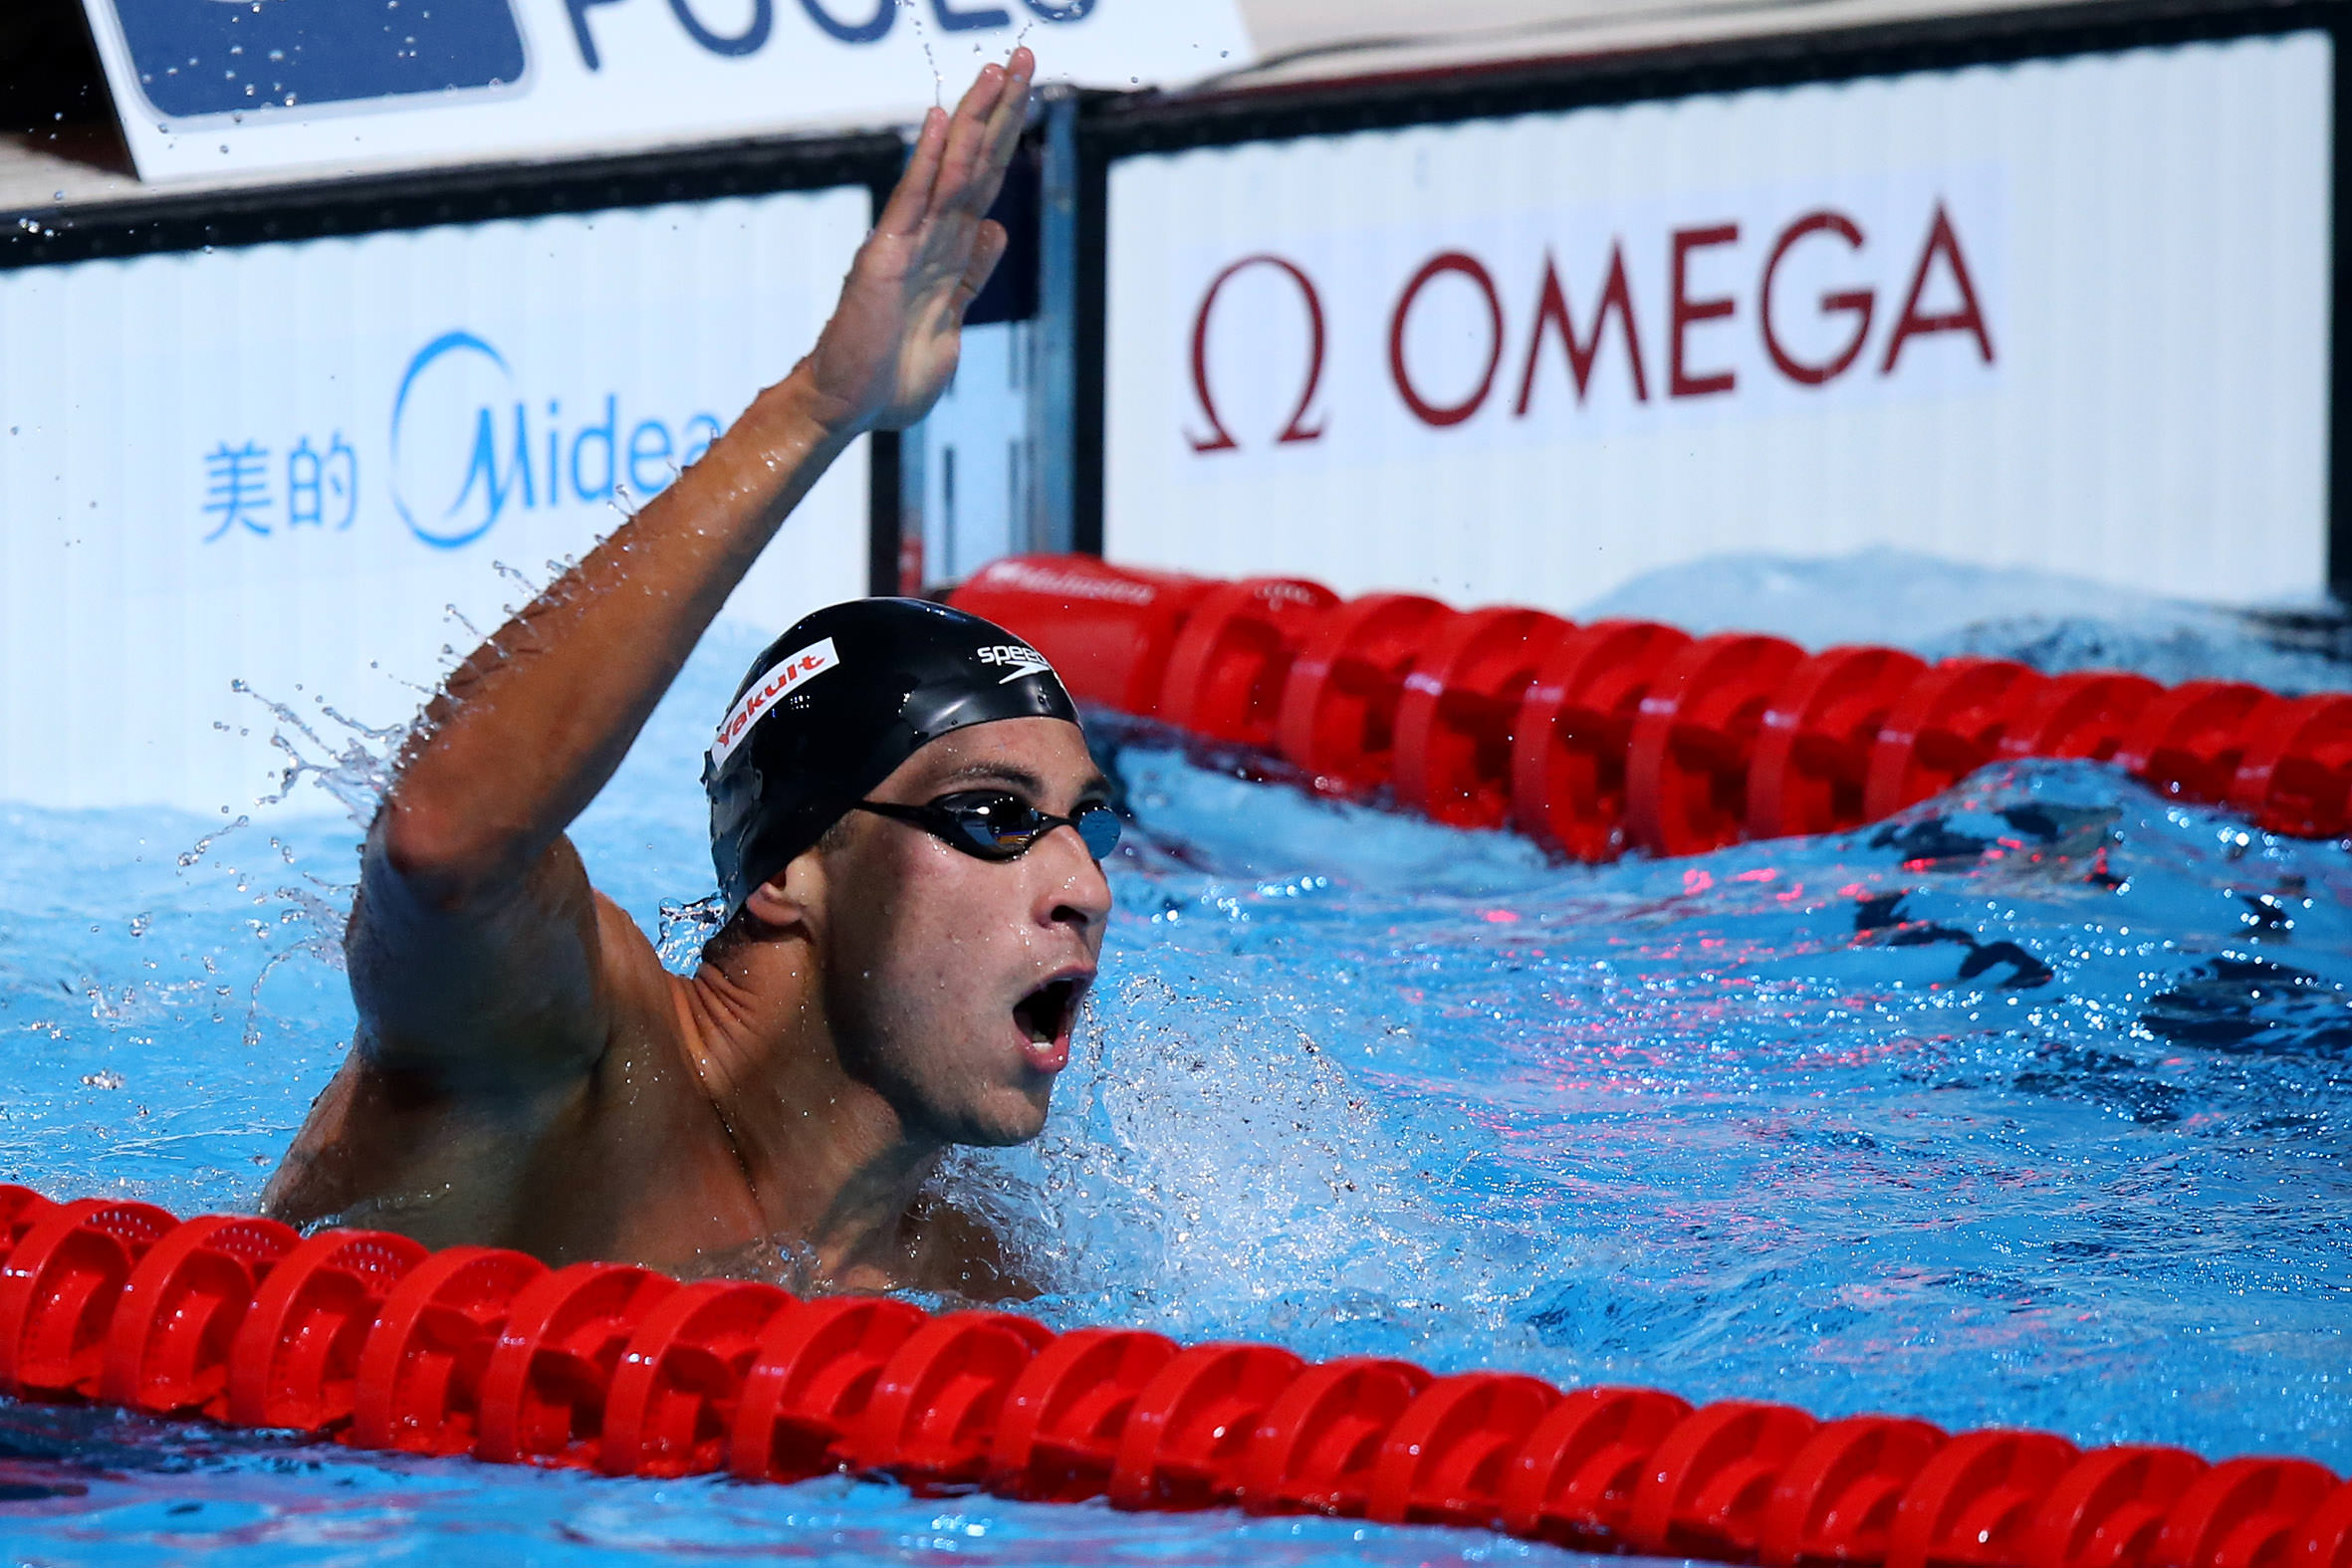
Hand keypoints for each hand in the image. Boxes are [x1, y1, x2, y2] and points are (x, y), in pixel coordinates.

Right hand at [804, 50, 1034, 434]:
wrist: (848, 409)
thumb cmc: (891, 379)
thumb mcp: (950, 325)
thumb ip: (972, 278)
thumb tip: (997, 231)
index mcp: (950, 254)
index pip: (986, 182)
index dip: (1008, 138)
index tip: (1028, 93)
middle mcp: (930, 237)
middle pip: (974, 162)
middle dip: (1002, 110)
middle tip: (1025, 56)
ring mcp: (907, 243)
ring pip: (950, 170)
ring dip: (977, 119)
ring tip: (999, 71)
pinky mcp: (884, 256)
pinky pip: (912, 200)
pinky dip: (929, 161)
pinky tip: (943, 119)